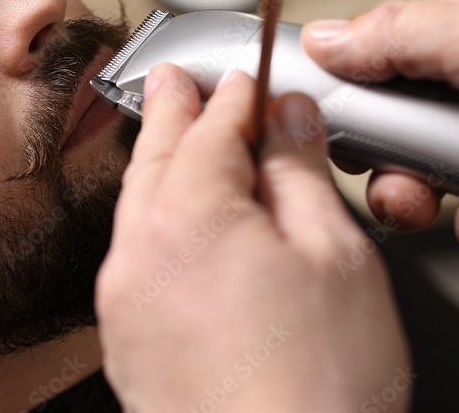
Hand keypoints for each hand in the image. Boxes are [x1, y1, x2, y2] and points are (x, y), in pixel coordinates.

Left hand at [95, 64, 408, 412]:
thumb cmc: (316, 389)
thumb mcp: (334, 256)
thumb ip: (301, 174)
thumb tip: (289, 121)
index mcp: (190, 215)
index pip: (214, 127)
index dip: (236, 96)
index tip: (246, 79)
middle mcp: (139, 250)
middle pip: (159, 155)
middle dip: (174, 111)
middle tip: (175, 77)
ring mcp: (123, 298)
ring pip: (137, 202)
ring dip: (157, 161)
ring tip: (170, 135)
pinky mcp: (123, 340)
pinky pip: (131, 253)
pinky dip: (152, 219)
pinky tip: (172, 226)